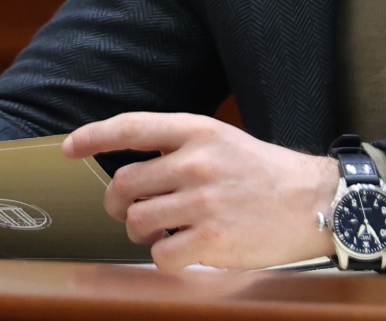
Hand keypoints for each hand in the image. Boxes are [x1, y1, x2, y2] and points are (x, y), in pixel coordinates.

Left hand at [62, 112, 338, 270]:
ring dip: (142, 232)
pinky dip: (165, 258)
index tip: (69, 148)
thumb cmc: (266, 174)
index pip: (132, 128)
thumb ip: (181, 148)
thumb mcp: (224, 142)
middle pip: (124, 184)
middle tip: (130, 213)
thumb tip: (136, 164)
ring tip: (166, 232)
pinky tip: (185, 251)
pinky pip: (161, 255)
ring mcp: (204, 201)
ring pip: (137, 221)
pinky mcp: (213, 239)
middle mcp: (197, 162)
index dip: (94, 136)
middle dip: (118, 204)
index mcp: (198, 131)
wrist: (315, 202)